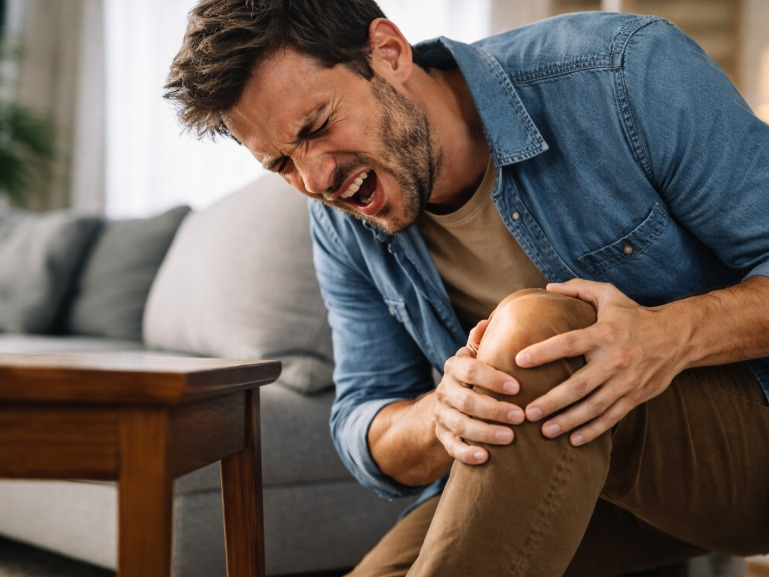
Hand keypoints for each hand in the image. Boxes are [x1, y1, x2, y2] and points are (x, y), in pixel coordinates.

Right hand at [433, 320, 525, 464]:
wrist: (449, 404)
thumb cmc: (475, 378)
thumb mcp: (476, 357)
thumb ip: (482, 342)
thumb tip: (488, 320)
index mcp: (454, 367)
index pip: (470, 370)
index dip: (493, 379)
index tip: (517, 387)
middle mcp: (444, 390)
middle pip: (466, 401)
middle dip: (494, 409)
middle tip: (521, 416)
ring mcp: (442, 414)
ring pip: (460, 425)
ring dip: (485, 432)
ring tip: (510, 438)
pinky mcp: (442, 436)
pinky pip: (451, 447)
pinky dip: (466, 453)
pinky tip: (485, 458)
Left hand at [517, 279, 686, 445]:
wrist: (679, 336)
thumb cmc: (635, 315)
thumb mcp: (610, 295)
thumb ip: (579, 288)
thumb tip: (549, 287)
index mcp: (603, 333)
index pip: (568, 343)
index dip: (543, 352)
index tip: (519, 360)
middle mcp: (614, 359)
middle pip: (579, 384)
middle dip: (552, 400)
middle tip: (528, 411)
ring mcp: (626, 381)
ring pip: (594, 406)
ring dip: (569, 421)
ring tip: (545, 430)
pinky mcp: (636, 396)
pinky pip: (612, 417)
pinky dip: (593, 431)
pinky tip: (573, 440)